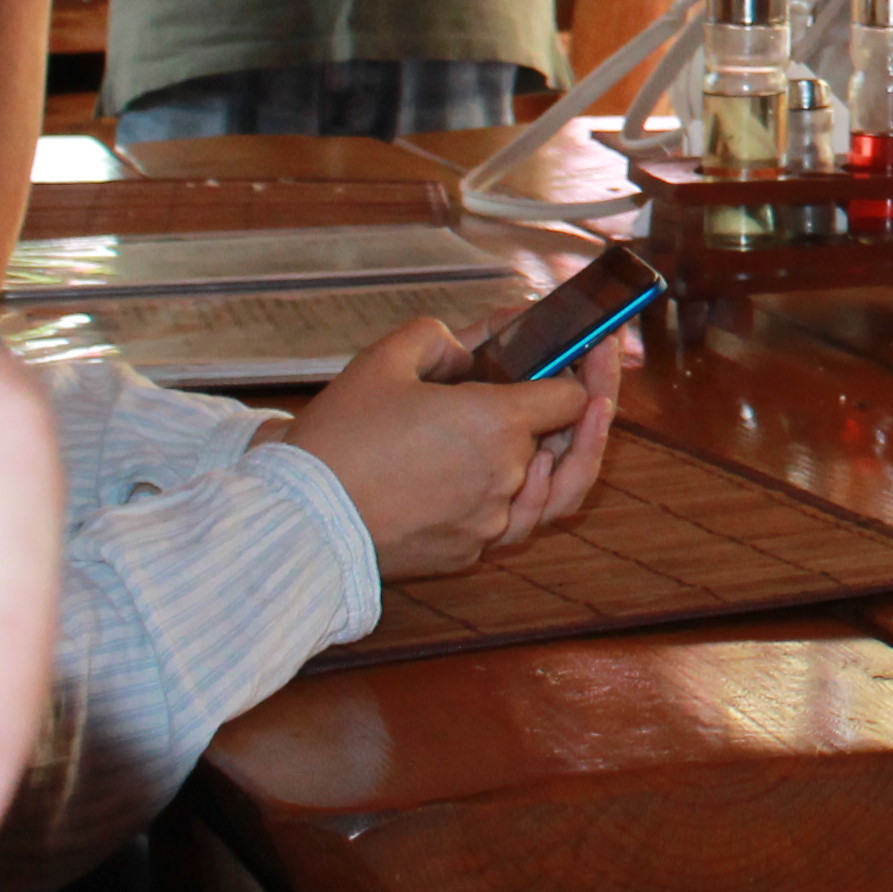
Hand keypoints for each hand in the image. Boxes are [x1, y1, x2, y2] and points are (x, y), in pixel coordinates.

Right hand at [278, 319, 599, 577]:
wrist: (300, 521)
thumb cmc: (339, 440)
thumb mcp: (384, 360)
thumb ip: (439, 338)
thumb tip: (468, 346)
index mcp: (496, 423)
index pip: (572, 396)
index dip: (587, 370)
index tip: (593, 350)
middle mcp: (506, 477)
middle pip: (561, 441)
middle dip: (570, 409)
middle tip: (586, 379)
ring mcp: (489, 522)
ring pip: (546, 490)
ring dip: (553, 457)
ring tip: (557, 433)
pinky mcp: (466, 553)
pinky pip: (510, 523)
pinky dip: (520, 496)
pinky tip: (513, 475)